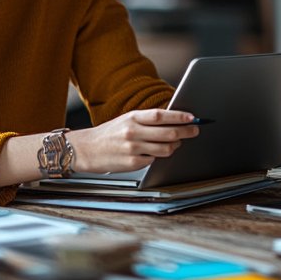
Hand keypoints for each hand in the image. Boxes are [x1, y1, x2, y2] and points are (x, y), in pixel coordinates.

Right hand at [69, 109, 199, 172]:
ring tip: (175, 143)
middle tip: (195, 130)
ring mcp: (133, 149)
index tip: (193, 117)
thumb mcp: (126, 120)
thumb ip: (147, 120)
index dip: (179, 116)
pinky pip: (154, 160)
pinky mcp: (132, 163)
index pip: (161, 115)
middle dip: (186, 132)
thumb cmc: (109, 134)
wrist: (85, 149)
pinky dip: (157, 156)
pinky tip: (154, 153)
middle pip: (168, 133)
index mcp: (132, 118)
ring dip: (174, 146)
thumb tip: (173, 121)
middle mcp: (133, 132)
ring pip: (166, 149)